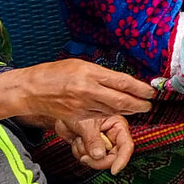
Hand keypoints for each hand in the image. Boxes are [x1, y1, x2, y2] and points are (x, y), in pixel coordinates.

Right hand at [0, 58, 154, 129]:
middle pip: (121, 100)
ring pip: (112, 111)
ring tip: (138, 108)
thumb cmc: (56, 73)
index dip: (139, 88)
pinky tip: (119, 114)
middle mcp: (88, 90)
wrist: (32, 89)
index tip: (150, 90)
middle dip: (139, 104)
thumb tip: (121, 81)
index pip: (121, 81)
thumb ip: (100, 74)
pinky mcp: (77, 118)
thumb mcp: (80, 65)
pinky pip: (100, 118)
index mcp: (90, 72)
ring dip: (128, 111)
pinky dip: (112, 116)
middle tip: (149, 104)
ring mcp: (83, 106)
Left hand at [55, 116, 134, 174]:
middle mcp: (112, 136)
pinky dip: (80, 153)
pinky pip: (89, 160)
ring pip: (99, 160)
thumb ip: (93, 140)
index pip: (126, 146)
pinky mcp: (91, 148)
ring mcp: (101, 143)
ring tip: (79, 139)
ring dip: (85, 153)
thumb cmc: (77, 106)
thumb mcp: (86, 123)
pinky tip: (77, 141)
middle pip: (113, 158)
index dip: (122, 159)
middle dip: (97, 160)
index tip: (115, 169)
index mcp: (117, 125)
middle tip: (86, 156)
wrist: (63, 109)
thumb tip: (99, 155)